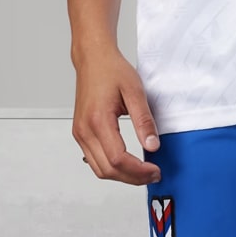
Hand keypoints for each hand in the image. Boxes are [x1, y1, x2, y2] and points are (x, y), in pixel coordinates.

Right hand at [72, 46, 160, 184]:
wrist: (93, 58)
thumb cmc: (111, 70)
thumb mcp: (135, 90)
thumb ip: (144, 120)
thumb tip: (153, 146)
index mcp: (98, 120)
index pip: (118, 159)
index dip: (138, 170)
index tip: (155, 170)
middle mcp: (84, 130)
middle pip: (107, 170)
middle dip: (133, 178)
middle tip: (153, 174)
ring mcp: (80, 133)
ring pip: (99, 169)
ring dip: (122, 176)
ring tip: (143, 172)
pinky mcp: (80, 133)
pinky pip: (94, 160)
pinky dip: (111, 167)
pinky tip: (127, 164)